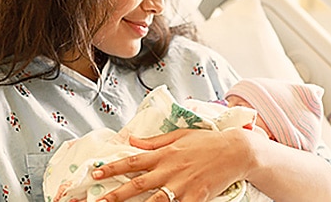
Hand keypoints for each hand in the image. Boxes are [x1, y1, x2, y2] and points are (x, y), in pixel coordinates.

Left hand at [92, 128, 254, 201]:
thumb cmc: (206, 142)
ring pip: (153, 201)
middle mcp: (169, 170)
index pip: (133, 162)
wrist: (234, 151)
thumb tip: (132, 140)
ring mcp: (182, 186)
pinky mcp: (196, 198)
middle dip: (115, 194)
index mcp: (164, 154)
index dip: (112, 168)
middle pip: (137, 184)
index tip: (95, 174)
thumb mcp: (179, 135)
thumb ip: (154, 141)